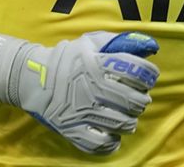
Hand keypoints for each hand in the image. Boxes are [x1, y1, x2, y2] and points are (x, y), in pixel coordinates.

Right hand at [0, 30, 159, 153]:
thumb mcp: (90, 42)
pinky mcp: (72, 129)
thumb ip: (119, 41)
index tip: (149, 77)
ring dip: (130, 121)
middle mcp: (90, 88)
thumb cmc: (67, 59)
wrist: (33, 79)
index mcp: (96, 64)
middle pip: (131, 100)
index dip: (149, 74)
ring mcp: (81, 111)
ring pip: (120, 123)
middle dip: (141, 100)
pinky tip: (114, 135)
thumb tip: (150, 46)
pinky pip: (99, 143)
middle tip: (139, 99)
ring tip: (128, 117)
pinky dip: (111, 142)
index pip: (135, 70)